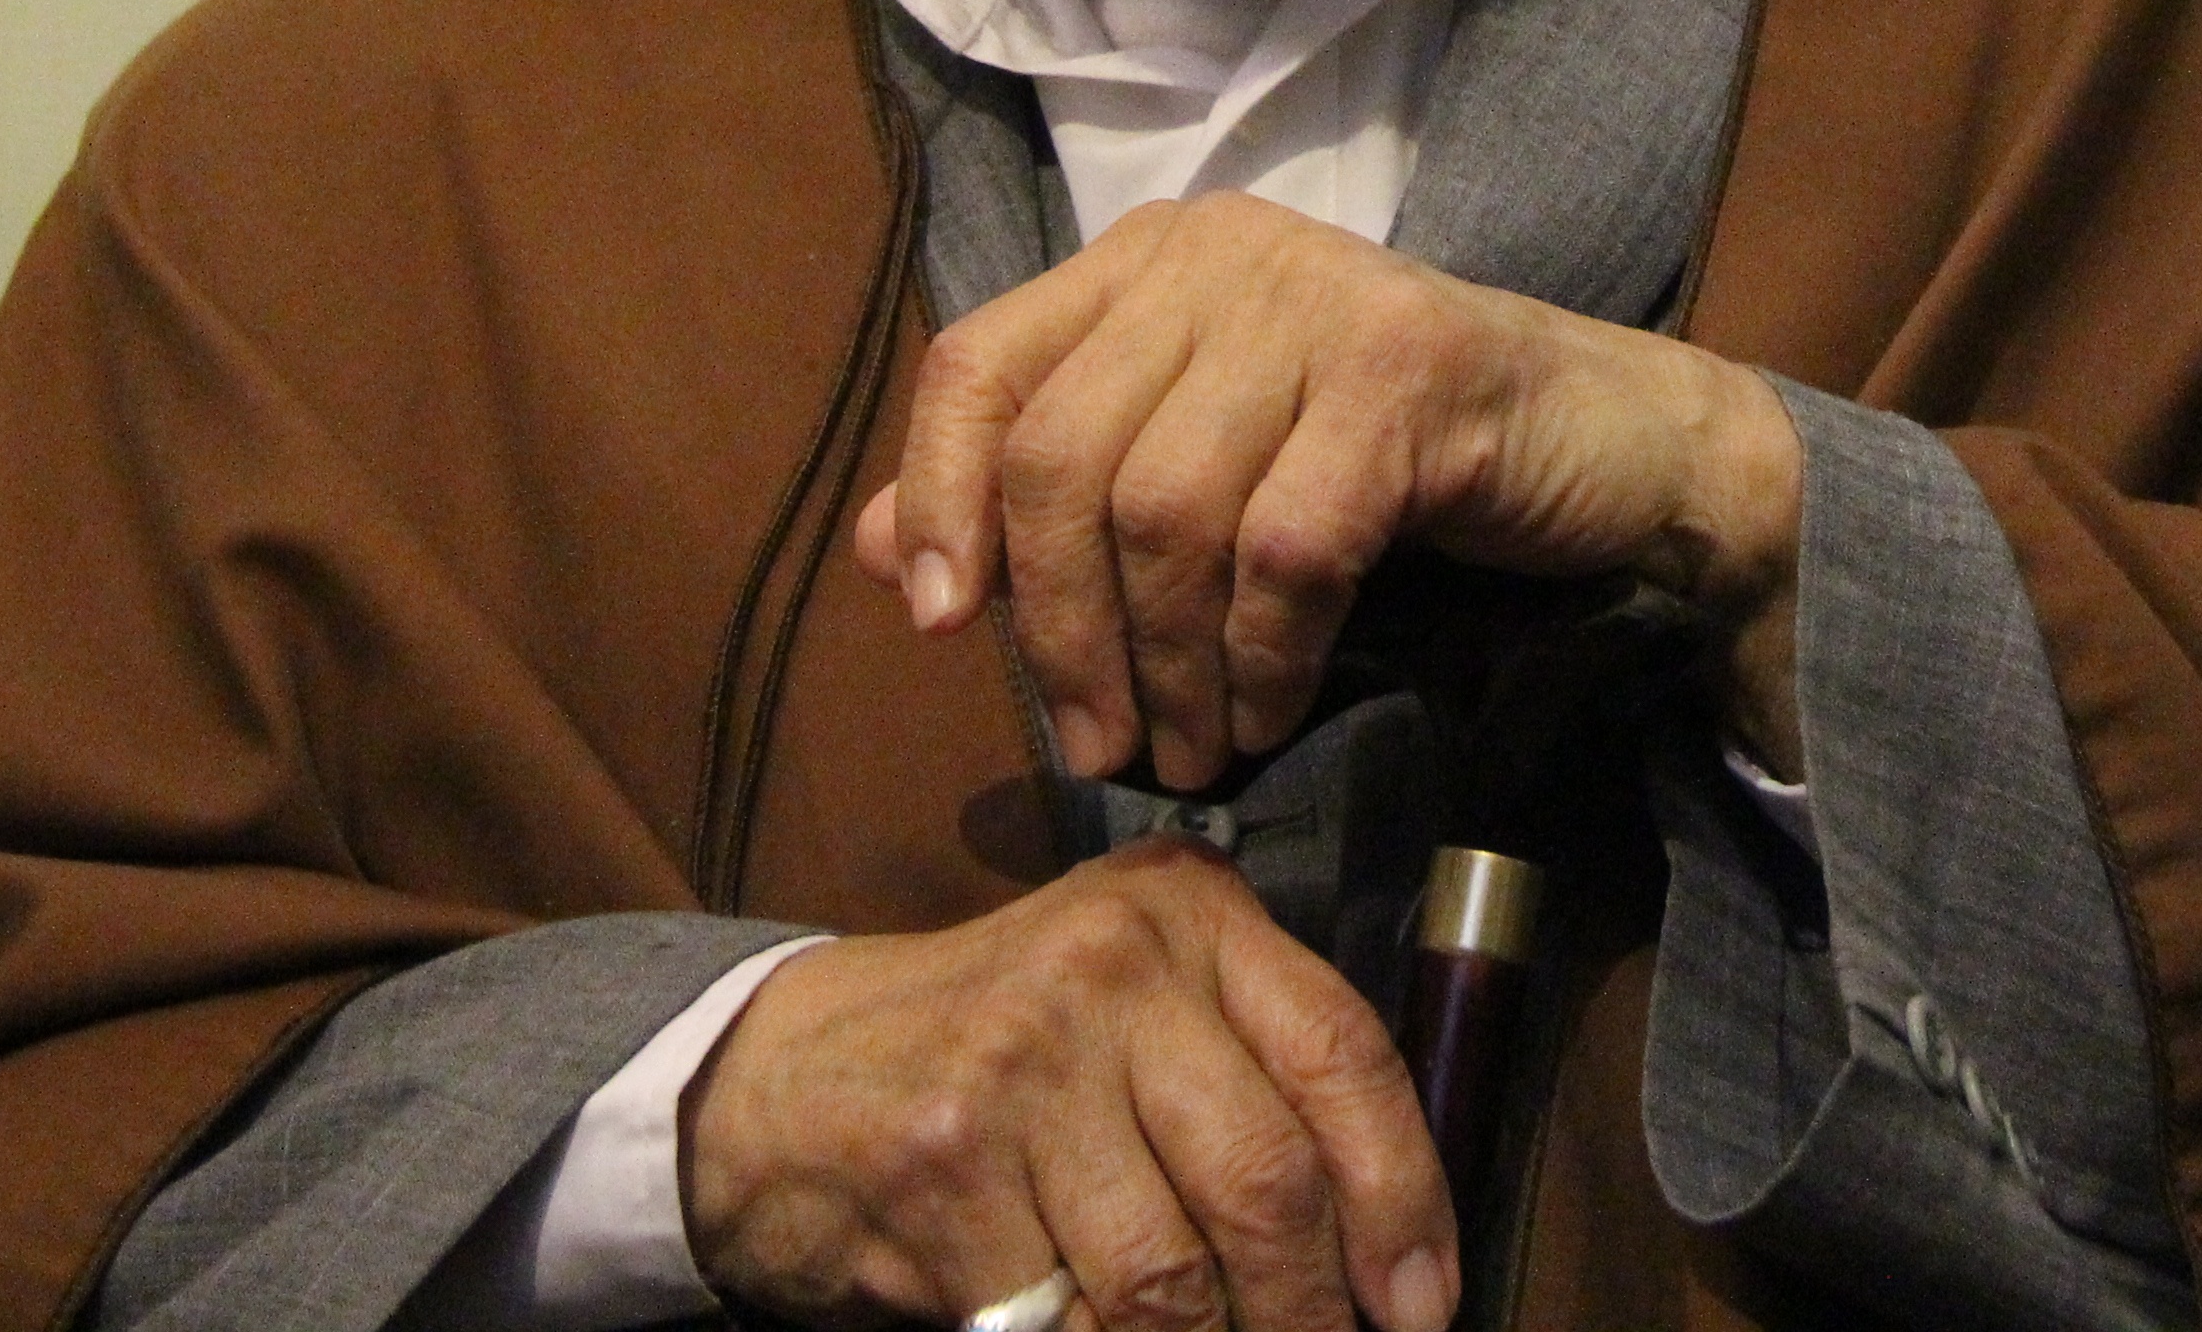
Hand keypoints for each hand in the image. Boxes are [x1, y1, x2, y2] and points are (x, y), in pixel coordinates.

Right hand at [679, 840, 1457, 1331]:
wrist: (780, 1078)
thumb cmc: (1000, 1061)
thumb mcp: (1135, 1010)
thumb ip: (1251, 1079)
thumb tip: (1391, 1256)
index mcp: (1184, 911)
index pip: (1343, 1052)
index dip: (1404, 1197)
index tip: (1421, 1306)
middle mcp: (1108, 962)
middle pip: (1269, 1181)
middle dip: (1311, 1313)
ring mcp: (1019, 1061)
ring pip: (1173, 1279)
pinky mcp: (942, 1166)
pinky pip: (1070, 1322)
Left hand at [854, 196, 1805, 791]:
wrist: (1616, 451)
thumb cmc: (1394, 468)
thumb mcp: (1204, 473)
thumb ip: (1047, 501)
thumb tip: (883, 554)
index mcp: (1148, 260)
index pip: (979, 363)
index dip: (937, 498)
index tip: (944, 630)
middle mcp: (1221, 252)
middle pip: (1064, 455)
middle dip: (1062, 632)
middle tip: (1099, 748)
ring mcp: (1321, 299)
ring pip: (1168, 511)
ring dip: (1164, 668)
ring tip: (1190, 753)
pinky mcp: (1412, 369)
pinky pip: (1287, 549)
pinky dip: (1264, 657)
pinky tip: (1271, 712)